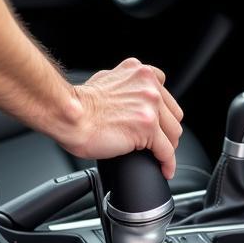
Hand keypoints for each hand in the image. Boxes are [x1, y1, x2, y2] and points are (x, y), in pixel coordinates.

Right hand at [58, 58, 183, 178]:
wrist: (70, 115)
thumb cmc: (79, 103)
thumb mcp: (106, 79)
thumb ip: (125, 85)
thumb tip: (128, 97)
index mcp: (141, 73)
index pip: (165, 94)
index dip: (163, 112)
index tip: (159, 124)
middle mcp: (148, 86)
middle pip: (173, 114)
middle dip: (167, 130)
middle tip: (159, 143)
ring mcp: (150, 107)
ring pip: (173, 132)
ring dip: (168, 147)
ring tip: (160, 157)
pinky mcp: (147, 128)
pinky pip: (166, 151)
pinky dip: (168, 163)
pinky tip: (165, 170)